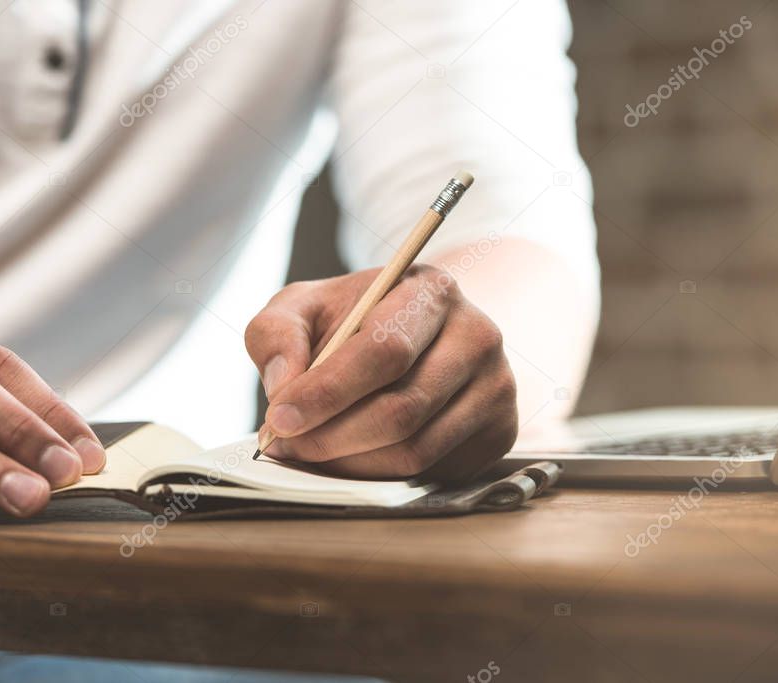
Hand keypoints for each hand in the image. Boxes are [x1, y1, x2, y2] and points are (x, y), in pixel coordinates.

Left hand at [245, 265, 517, 481]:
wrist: (414, 336)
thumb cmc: (352, 322)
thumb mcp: (304, 308)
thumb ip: (277, 333)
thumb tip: (283, 386)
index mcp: (432, 291)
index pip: (384, 349)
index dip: (329, 390)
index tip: (280, 417)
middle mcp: (478, 335)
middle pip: (403, 409)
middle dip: (332, 437)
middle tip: (285, 446)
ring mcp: (497, 387)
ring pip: (416, 450)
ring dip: (350, 464)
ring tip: (309, 452)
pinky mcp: (500, 432)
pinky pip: (433, 472)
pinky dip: (380, 477)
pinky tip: (351, 458)